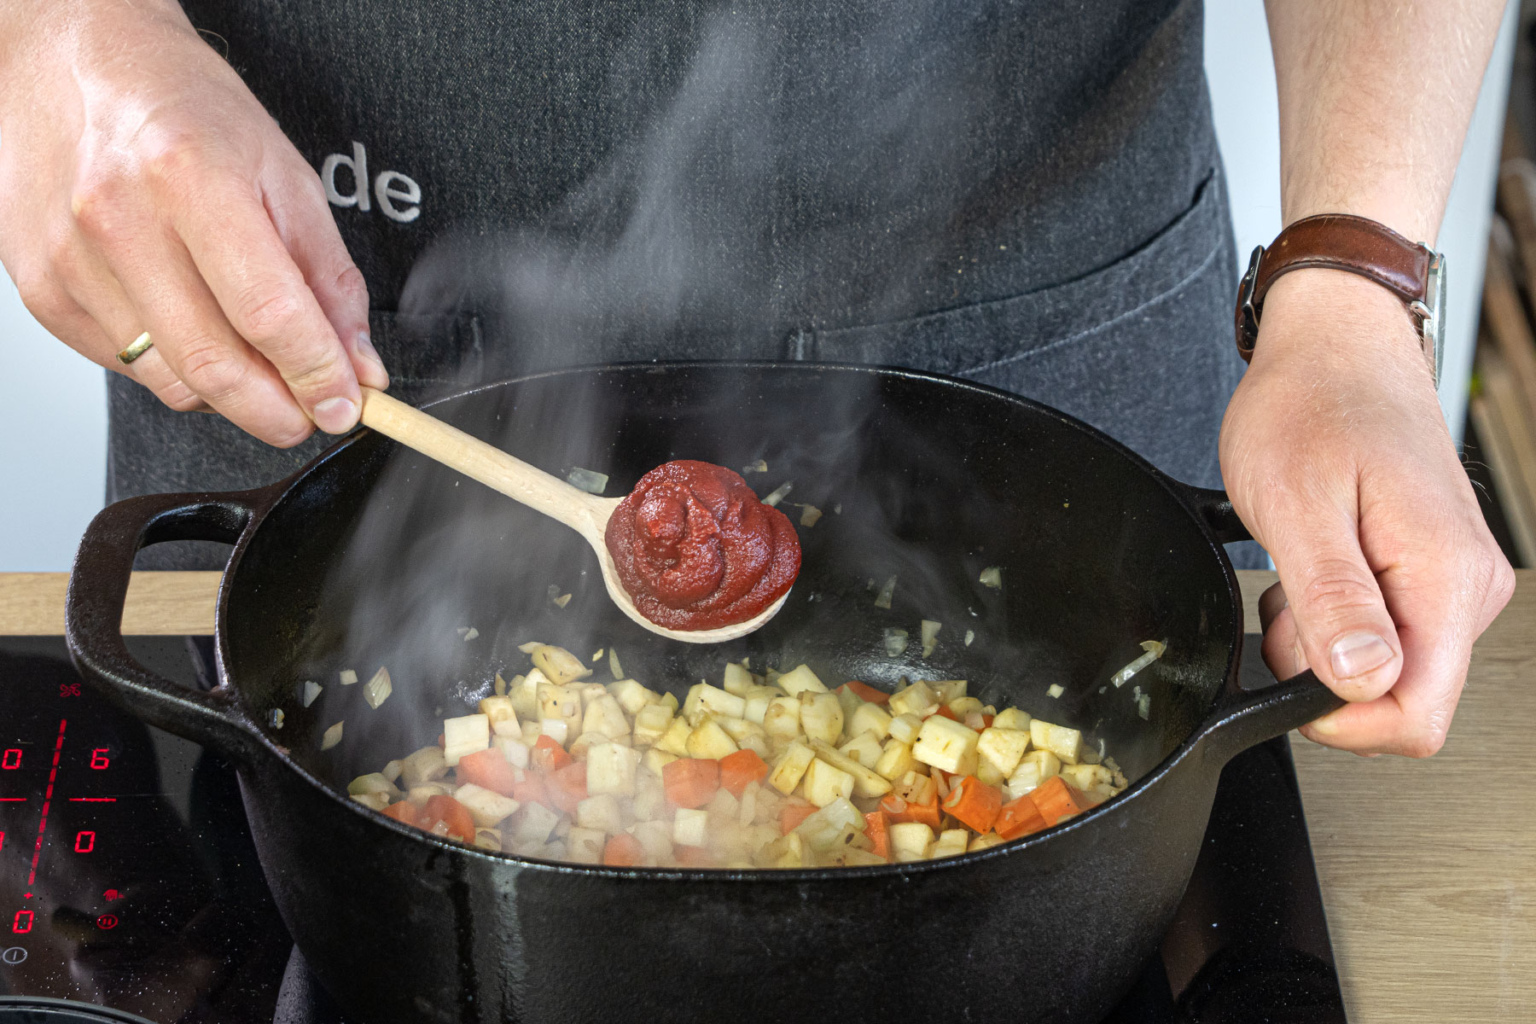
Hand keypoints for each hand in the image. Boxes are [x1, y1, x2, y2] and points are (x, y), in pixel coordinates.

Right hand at [0, 0, 386, 444]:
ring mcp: (70, 260)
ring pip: (170, 380)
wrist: (73, 62)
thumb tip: (357, 364)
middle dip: (278, 411)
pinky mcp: (42, 290)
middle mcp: (118, 219)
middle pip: (213, 365)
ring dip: (230, 395)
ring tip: (259, 364)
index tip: (345, 405)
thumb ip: (329, 278)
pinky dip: (177, 369)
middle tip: (311, 412)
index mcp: (191, 177)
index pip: (269, 313)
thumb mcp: (285, 173)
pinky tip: (196, 327)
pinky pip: (128, 366)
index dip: (317, 374)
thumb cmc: (184, 108)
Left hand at [1220, 269, 1514, 755]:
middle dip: (1324, 674)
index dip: (1342, 720)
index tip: (1288, 678)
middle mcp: (1466, 587)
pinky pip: (1383, 633)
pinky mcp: (1429, 573)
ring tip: (1295, 572)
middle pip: (1402, 697)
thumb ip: (1332, 600)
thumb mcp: (1297, 505)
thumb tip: (1362, 681)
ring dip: (1324, 642)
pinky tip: (1311, 569)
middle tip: (1285, 602)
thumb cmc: (1311, 403)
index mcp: (1444, 578)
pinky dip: (1332, 617)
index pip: (1416, 715)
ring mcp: (1452, 581)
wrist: (1335, 345)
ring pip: (1386, 669)